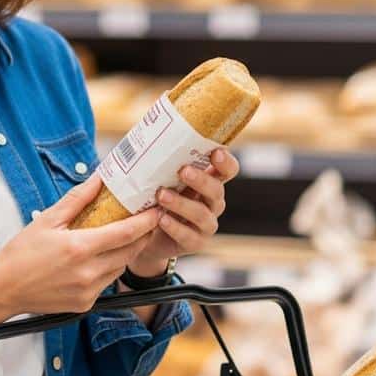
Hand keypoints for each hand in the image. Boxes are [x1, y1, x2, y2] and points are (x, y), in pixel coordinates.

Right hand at [0, 173, 160, 314]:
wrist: (3, 288)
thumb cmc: (22, 253)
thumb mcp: (49, 219)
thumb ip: (78, 198)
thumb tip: (98, 178)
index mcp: (80, 248)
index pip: (126, 233)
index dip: (146, 221)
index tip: (157, 210)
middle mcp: (88, 273)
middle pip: (129, 251)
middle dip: (141, 235)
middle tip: (146, 219)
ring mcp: (88, 292)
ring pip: (120, 268)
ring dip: (125, 252)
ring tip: (121, 236)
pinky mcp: (85, 304)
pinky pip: (106, 283)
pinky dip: (108, 268)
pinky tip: (98, 258)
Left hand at [128, 148, 239, 276]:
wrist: (147, 234)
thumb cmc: (157, 198)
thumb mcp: (162, 178)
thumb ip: (165, 162)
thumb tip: (149, 133)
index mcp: (209, 182)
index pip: (228, 170)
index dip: (226, 161)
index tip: (215, 152)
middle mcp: (212, 202)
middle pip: (217, 190)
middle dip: (201, 180)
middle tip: (183, 171)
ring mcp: (206, 224)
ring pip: (202, 214)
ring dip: (182, 203)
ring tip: (162, 195)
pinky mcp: (195, 243)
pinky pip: (189, 236)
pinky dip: (175, 227)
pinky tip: (161, 219)